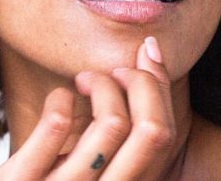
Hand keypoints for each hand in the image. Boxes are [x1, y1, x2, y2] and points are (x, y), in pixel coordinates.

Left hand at [0, 36, 177, 179]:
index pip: (163, 135)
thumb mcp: (86, 166)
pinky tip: (59, 98)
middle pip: (152, 130)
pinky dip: (61, 98)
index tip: (141, 61)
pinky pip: (57, 125)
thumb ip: (112, 133)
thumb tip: (149, 54)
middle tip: (113, 72)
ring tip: (81, 82)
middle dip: (140, 82)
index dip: (158, 87)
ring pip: (111, 124)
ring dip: (100, 84)